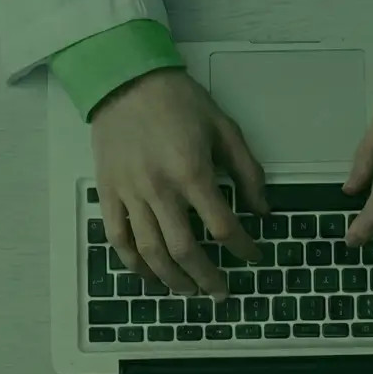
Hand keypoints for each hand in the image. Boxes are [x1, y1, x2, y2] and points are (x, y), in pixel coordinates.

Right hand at [91, 70, 267, 298]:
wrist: (126, 81)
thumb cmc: (178, 101)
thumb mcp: (225, 128)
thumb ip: (247, 171)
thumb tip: (263, 209)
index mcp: (192, 173)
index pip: (223, 226)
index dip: (243, 248)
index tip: (253, 257)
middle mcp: (160, 190)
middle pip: (185, 250)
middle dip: (207, 278)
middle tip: (220, 292)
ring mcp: (130, 194)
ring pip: (151, 253)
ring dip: (172, 280)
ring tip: (188, 292)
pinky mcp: (109, 193)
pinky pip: (119, 240)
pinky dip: (134, 265)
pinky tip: (150, 277)